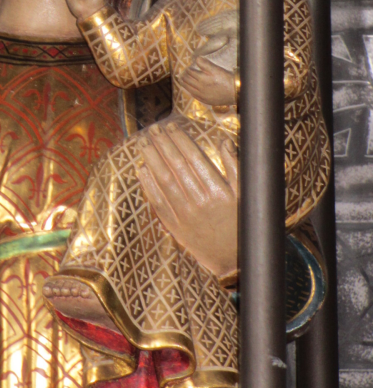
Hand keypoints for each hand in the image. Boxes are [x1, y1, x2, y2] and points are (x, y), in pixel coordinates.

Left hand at [136, 123, 237, 278]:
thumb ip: (235, 166)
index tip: (170, 126)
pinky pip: (158, 202)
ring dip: (151, 160)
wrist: (234, 261)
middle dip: (162, 144)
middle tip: (152, 129)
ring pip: (164, 181)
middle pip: (176, 166)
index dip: (180, 140)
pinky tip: (142, 169)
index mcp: (218, 191)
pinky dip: (148, 185)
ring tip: (143, 142)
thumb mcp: (246, 195)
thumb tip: (224, 140)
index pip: (193, 158)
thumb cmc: (242, 224)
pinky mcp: (175, 227)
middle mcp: (199, 202)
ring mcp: (185, 215)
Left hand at [180, 57, 235, 106]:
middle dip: (184, 76)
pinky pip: (194, 96)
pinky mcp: (205, 100)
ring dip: (184, 84)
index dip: (188, 69)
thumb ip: (205, 64)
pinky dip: (190, 91)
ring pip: (188, 88)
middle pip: (187, 80)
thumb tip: (196, 59)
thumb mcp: (216, 69)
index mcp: (201, 78)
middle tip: (182, 73)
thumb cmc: (226, 79)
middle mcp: (199, 87)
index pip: (190, 72)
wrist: (235, 92)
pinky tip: (190, 90)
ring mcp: (201, 95)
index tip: (187, 67)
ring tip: (182, 80)